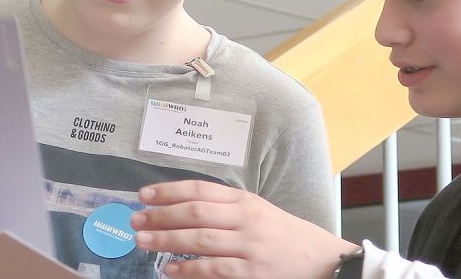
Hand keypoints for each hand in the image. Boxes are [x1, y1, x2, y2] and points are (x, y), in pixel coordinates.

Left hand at [132, 180, 358, 278]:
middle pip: (195, 212)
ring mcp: (249, 247)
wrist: (324, 262)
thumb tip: (183, 209)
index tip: (144, 194)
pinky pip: (214, 270)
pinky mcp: (252, 274)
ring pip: (200, 240)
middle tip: (136, 219)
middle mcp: (247, 219)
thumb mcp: (260, 213)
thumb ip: (227, 209)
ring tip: (143, 241)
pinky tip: (169, 270)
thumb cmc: (287, 238)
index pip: (201, 189)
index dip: (169, 191)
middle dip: (161, 215)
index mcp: (247, 201)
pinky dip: (189, 270)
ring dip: (167, 240)